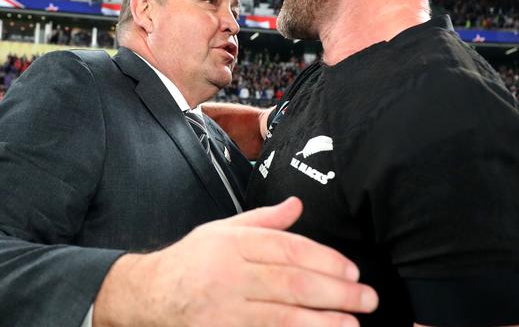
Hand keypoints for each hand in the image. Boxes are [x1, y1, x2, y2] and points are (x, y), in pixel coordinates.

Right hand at [94, 197, 376, 326]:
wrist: (150, 295)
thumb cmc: (192, 260)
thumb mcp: (222, 230)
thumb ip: (264, 220)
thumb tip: (298, 204)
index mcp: (233, 243)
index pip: (288, 248)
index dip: (325, 259)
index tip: (352, 270)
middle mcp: (230, 275)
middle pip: (292, 282)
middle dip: (336, 292)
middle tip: (368, 297)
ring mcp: (225, 309)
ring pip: (283, 315)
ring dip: (323, 321)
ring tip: (353, 324)